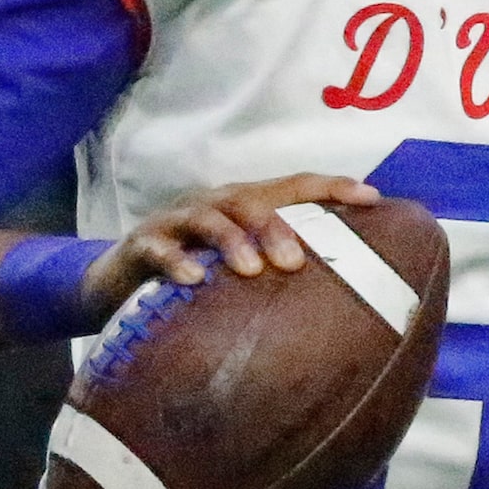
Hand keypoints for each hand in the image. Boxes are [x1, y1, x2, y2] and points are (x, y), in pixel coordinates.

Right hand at [81, 173, 381, 319]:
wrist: (115, 285)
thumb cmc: (197, 277)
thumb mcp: (241, 270)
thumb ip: (283, 272)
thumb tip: (350, 301)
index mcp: (245, 205)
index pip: (295, 186)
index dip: (333, 188)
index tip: (372, 198)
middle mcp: (215, 204)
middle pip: (253, 202)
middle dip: (278, 227)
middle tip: (297, 262)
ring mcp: (177, 221)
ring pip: (209, 219)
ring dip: (232, 241)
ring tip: (251, 270)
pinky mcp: (143, 243)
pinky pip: (160, 249)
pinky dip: (177, 261)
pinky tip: (194, 280)